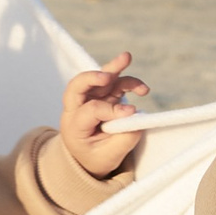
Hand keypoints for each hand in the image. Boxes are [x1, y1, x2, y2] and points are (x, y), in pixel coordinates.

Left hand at [60, 52, 148, 175]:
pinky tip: (143, 90)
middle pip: (78, 85)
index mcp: (73, 126)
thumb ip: (124, 138)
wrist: (89, 157)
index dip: (111, 109)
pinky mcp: (103, 96)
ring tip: (126, 57)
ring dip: (113, 68)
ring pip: (98, 78)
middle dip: (92, 77)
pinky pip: (114, 83)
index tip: (132, 113)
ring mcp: (90, 99)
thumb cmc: (96, 157)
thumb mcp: (109, 156)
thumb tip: (136, 117)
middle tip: (107, 77)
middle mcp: (77, 108)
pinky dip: (127, 81)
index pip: (90, 110)